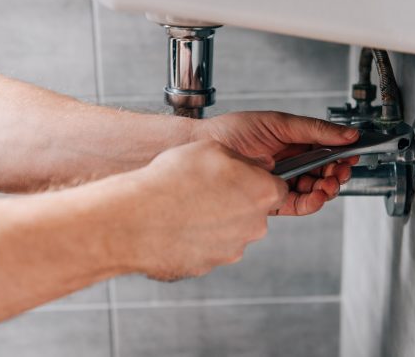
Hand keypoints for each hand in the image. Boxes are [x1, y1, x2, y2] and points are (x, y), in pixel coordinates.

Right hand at [113, 140, 287, 280]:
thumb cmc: (174, 180)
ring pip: (232, 231)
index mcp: (262, 194)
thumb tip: (255, 166)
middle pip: (254, 211)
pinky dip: (197, 237)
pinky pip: (209, 247)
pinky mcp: (209, 265)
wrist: (137, 219)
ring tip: (187, 205)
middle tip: (208, 189)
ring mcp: (232, 249)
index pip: (277, 188)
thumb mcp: (212, 149)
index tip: (240, 177)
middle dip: (236, 201)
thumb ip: (243, 159)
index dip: (257, 180)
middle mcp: (254, 226)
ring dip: (216, 220)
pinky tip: (178, 223)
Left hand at [193, 111, 358, 214]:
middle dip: (337, 173)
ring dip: (327, 189)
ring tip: (329, 183)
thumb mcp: (279, 123)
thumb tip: (347, 134)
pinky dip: (312, 202)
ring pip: (315, 190)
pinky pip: (299, 204)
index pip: (326, 151)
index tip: (353, 154)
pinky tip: (318, 195)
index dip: (342, 154)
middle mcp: (290, 163)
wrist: (205, 146)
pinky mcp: (272, 198)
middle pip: (324, 173)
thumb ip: (315, 130)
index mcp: (294, 142)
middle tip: (341, 171)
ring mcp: (282, 181)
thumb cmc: (234, 130)